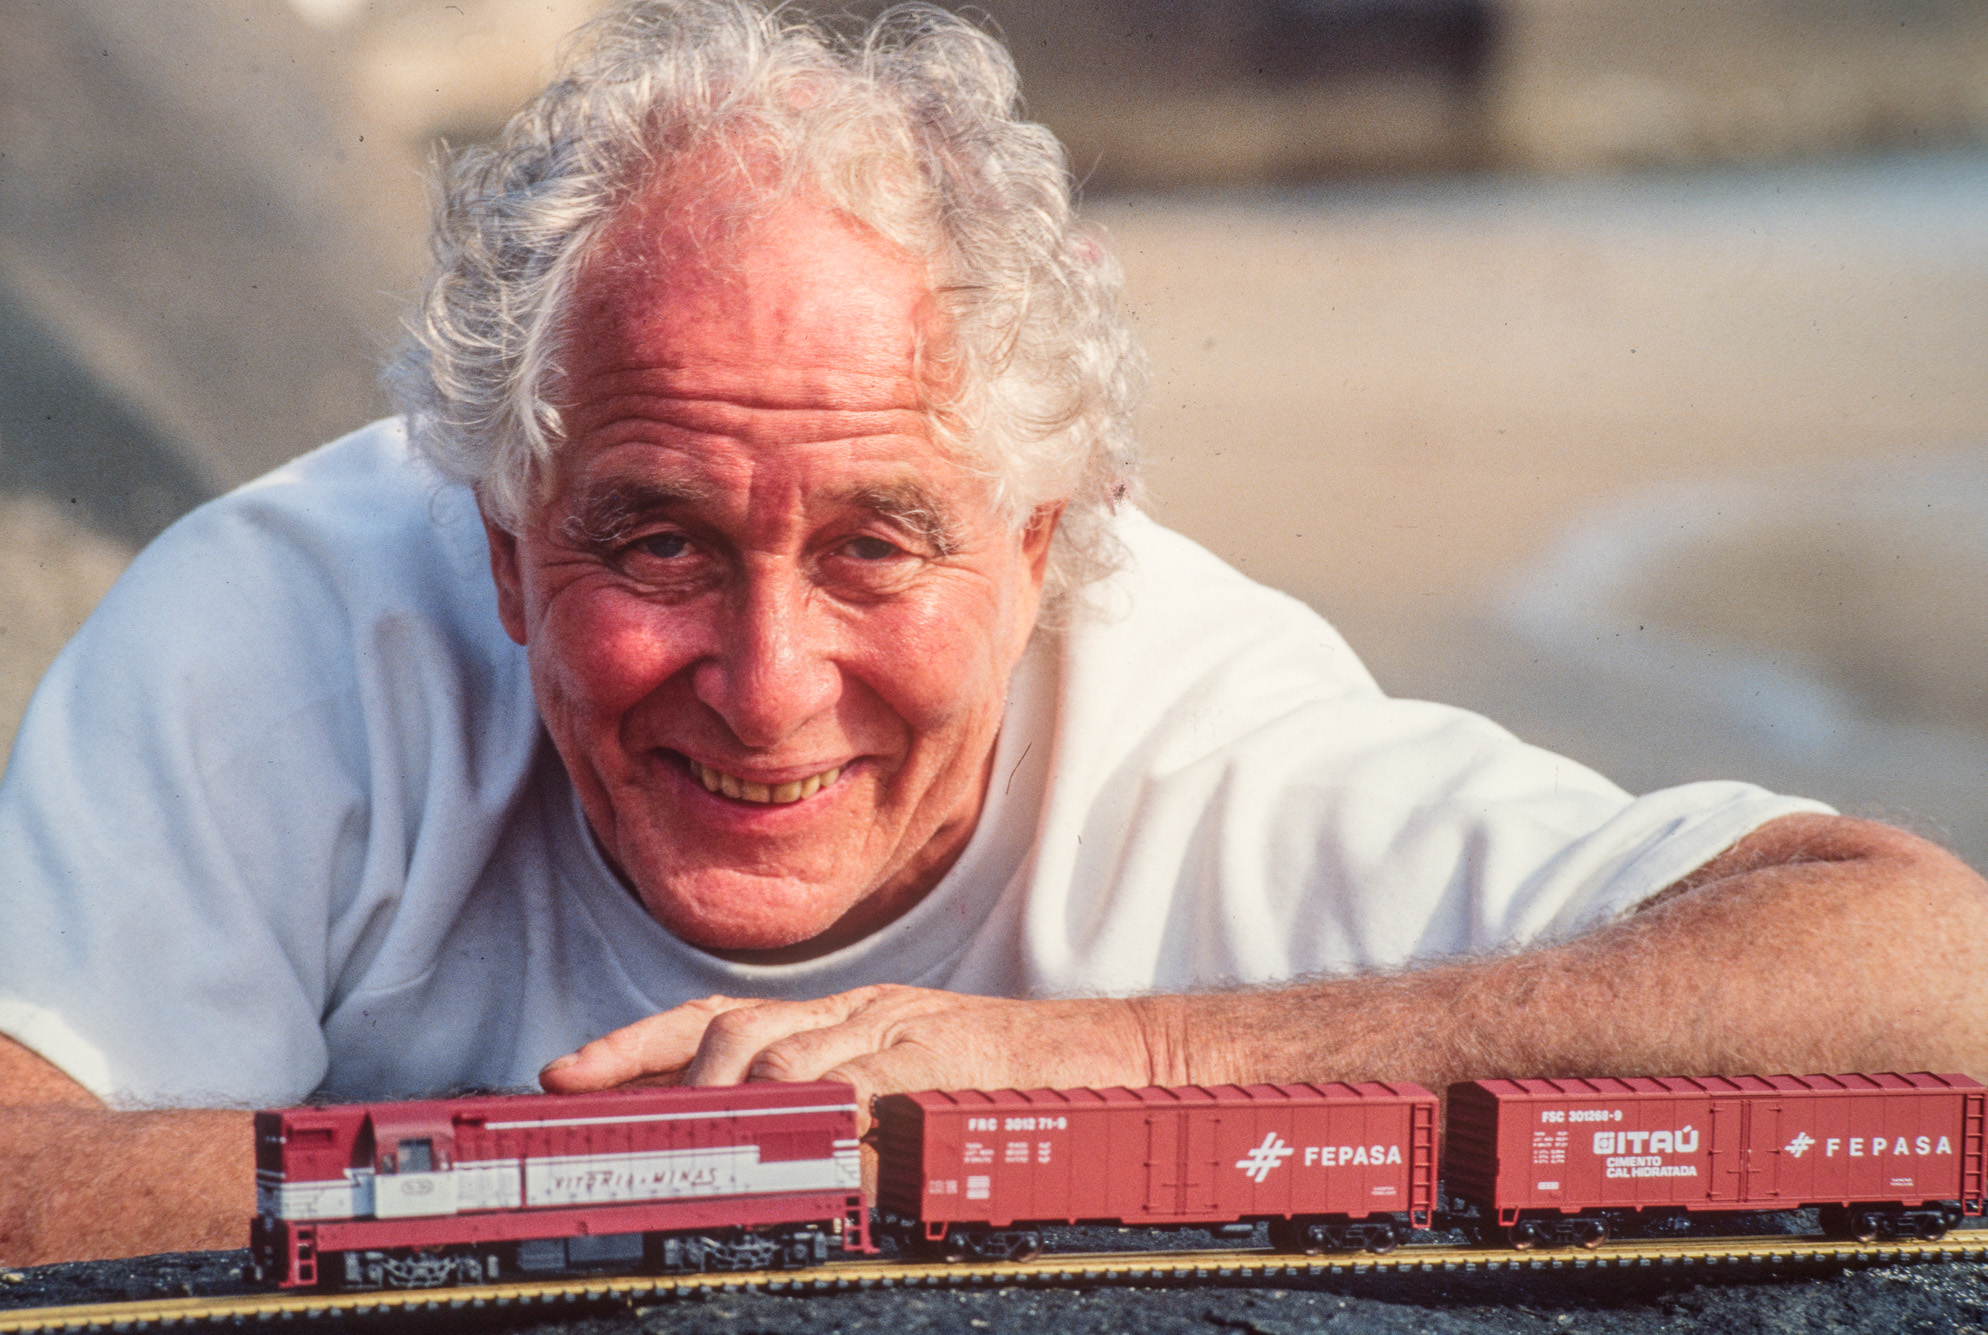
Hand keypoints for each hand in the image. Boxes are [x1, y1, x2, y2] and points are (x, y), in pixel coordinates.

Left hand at [538, 985, 1165, 1120]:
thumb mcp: (910, 1103)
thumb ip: (838, 1122)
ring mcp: (900, 1030)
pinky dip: (812, 1105)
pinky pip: (861, 1077)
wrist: (1117, 1063)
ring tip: (686, 1143)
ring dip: (720, 1097)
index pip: (720, 1016)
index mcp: (845, 1019)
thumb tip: (759, 1169)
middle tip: (603, 1116)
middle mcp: (860, 1013)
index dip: (636, 1044)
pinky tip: (782, 1133)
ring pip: (779, 1048)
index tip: (566, 1077)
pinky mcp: (943, 1059)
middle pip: (728, 1023)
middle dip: (652, 1069)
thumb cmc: (1015, 1092)